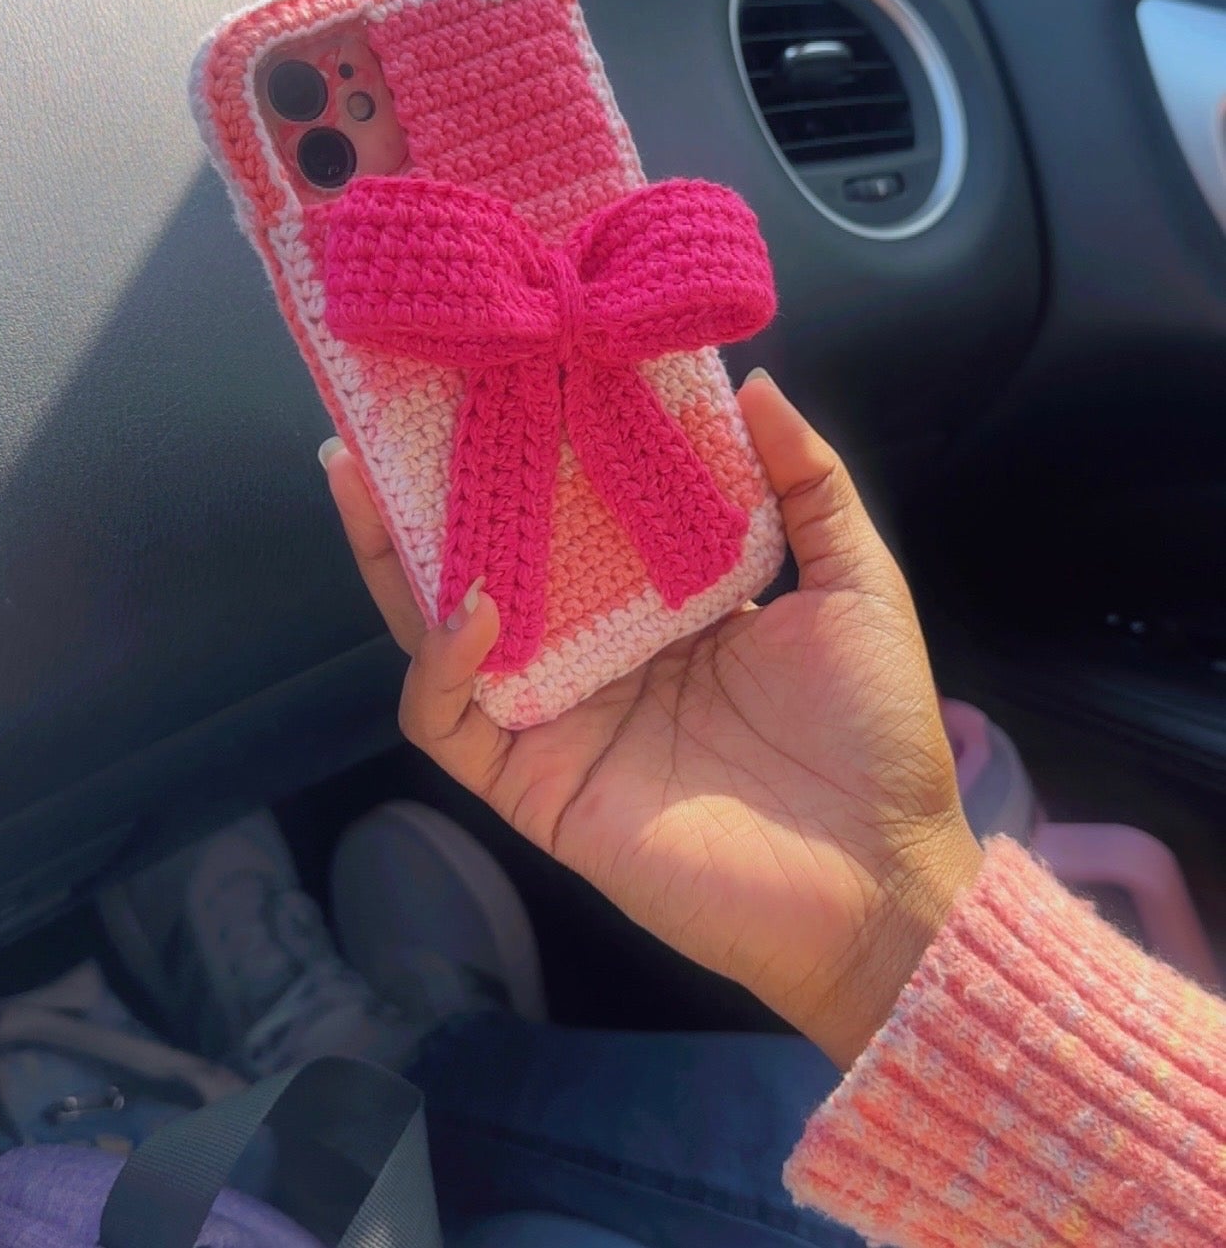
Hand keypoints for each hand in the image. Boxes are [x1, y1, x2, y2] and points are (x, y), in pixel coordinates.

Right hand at [323, 372, 981, 1067]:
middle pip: (485, 561)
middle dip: (424, 495)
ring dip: (396, 563)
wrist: (882, 879)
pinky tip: (471, 608)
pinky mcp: (537, 786)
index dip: (529, 451)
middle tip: (377, 415)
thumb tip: (752, 384)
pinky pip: (451, 724)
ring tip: (369, 483)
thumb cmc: (877, 733)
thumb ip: (808, 483)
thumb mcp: (853, 582)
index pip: (570, 513)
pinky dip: (439, 666)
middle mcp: (595, 652)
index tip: (498, 372)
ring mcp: (558, 719)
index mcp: (659, 602)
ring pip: (442, 634)